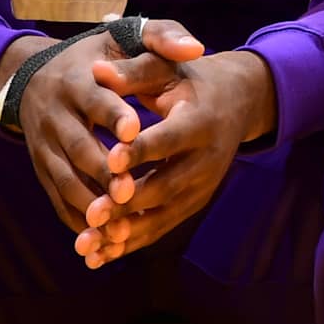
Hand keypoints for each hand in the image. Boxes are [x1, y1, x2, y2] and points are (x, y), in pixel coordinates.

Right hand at [0, 21, 205, 237]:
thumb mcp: (124, 36)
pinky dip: (77, 218)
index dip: (114, 116)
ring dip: (88, 203)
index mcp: (76, 80)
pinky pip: (57, 199)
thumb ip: (161, 38)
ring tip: (116, 221)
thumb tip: (196, 48)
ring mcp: (43, 145)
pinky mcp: (42, 169)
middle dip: (102, 171)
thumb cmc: (97, 54)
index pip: (95, 99)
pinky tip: (101, 236)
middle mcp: (54, 114)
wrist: (37, 75)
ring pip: (64, 179)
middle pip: (77, 146)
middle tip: (129, 190)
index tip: (136, 130)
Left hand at [75, 35, 275, 267]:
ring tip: (87, 246)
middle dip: (127, 203)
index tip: (110, 160)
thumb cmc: (189, 79)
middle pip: (165, 186)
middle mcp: (207, 159)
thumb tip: (96, 71)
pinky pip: (161, 228)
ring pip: (161, 215)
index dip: (140, 151)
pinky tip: (99, 256)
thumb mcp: (165, 67)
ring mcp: (202, 186)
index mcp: (200, 120)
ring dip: (124, 234)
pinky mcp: (194, 203)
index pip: (168, 139)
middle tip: (91, 214)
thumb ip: (132, 71)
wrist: (236, 101)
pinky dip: (130, 243)